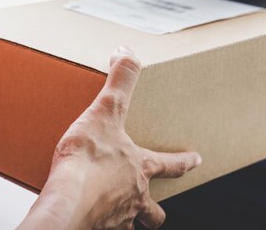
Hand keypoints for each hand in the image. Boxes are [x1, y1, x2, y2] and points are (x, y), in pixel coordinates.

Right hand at [25, 47, 200, 229]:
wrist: (67, 200)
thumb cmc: (87, 159)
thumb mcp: (106, 110)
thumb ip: (119, 80)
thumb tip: (127, 52)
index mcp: (139, 167)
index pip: (171, 164)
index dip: (185, 161)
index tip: (197, 160)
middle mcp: (134, 196)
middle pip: (154, 210)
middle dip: (156, 210)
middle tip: (156, 210)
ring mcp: (117, 218)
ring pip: (132, 225)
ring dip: (129, 221)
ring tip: (121, 218)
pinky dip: (102, 227)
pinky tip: (92, 221)